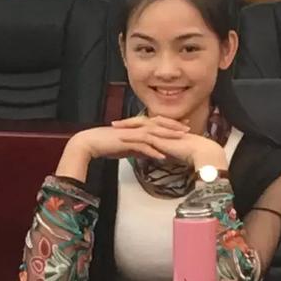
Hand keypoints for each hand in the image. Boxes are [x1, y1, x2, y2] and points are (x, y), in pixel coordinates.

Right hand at [55, 119, 188, 181]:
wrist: (91, 143)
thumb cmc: (108, 144)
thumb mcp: (129, 147)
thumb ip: (140, 148)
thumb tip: (151, 153)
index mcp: (137, 127)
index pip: (158, 123)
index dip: (172, 125)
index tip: (185, 127)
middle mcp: (137, 127)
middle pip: (160, 125)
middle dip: (175, 127)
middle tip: (189, 130)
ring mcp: (132, 134)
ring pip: (154, 134)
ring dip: (168, 137)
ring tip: (181, 140)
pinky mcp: (126, 141)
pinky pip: (143, 146)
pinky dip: (153, 151)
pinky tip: (162, 157)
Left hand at [113, 116, 227, 168]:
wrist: (198, 151)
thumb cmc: (188, 152)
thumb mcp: (172, 151)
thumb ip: (164, 151)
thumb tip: (159, 155)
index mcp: (163, 129)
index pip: (146, 124)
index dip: (134, 125)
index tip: (124, 127)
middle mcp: (160, 127)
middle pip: (139, 121)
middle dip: (126, 122)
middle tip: (114, 123)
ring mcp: (159, 131)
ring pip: (138, 126)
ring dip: (125, 127)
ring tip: (114, 128)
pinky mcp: (159, 137)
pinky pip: (142, 136)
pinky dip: (130, 136)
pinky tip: (121, 138)